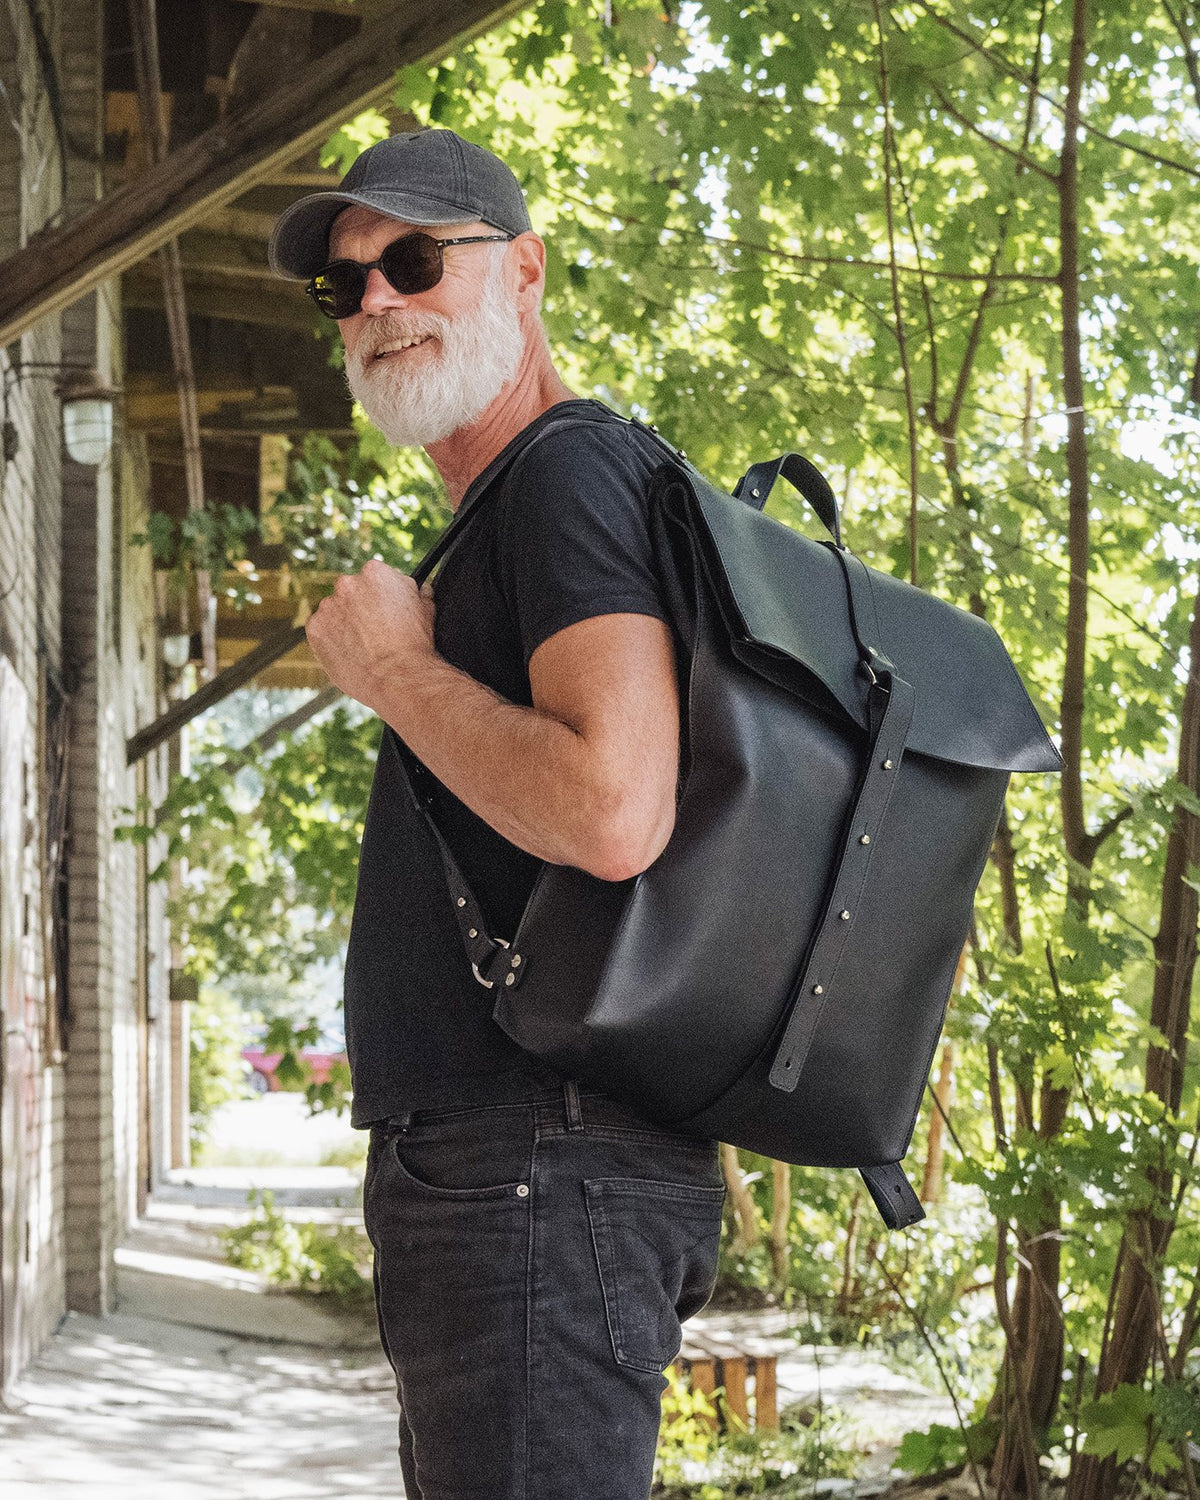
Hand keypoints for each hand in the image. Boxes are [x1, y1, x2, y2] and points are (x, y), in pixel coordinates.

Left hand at [304, 558, 436, 712]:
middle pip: (349, 592)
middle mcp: (348, 583)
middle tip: (372, 631)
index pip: (372, 578)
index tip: (383, 613)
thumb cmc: (415, 644)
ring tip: (361, 646)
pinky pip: (320, 631)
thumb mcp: (425, 608)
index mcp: (375, 572)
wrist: (399, 676)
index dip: (379, 597)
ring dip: (342, 623)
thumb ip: (415, 592)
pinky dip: (330, 640)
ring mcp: (328, 606)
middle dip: (358, 607)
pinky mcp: (315, 628)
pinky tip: (348, 653)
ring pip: (333, 611)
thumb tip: (419, 589)